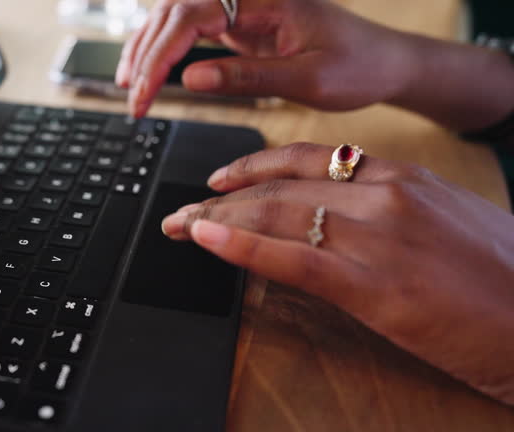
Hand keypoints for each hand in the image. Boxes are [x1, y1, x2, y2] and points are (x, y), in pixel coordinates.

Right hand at [116, 0, 415, 117]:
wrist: (385, 62)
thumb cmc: (358, 67)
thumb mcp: (307, 80)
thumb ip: (247, 77)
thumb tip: (189, 79)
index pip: (193, 16)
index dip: (161, 55)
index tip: (144, 92)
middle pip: (176, 11)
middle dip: (146, 54)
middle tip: (132, 98)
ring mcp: (244, 6)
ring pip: (176, 16)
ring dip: (147, 48)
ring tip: (128, 84)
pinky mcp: (241, 23)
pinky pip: (191, 29)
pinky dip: (166, 50)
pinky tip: (149, 70)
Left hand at [160, 142, 513, 404]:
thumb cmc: (504, 274)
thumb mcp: (445, 221)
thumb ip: (389, 211)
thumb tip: (338, 217)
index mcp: (401, 176)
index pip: (308, 159)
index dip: (254, 166)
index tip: (222, 178)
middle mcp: (384, 195)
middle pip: (280, 188)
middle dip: (222, 200)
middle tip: (184, 211)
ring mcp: (379, 237)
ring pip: (277, 216)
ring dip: (217, 221)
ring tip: (182, 228)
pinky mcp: (376, 286)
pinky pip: (293, 257)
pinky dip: (242, 246)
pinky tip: (207, 239)